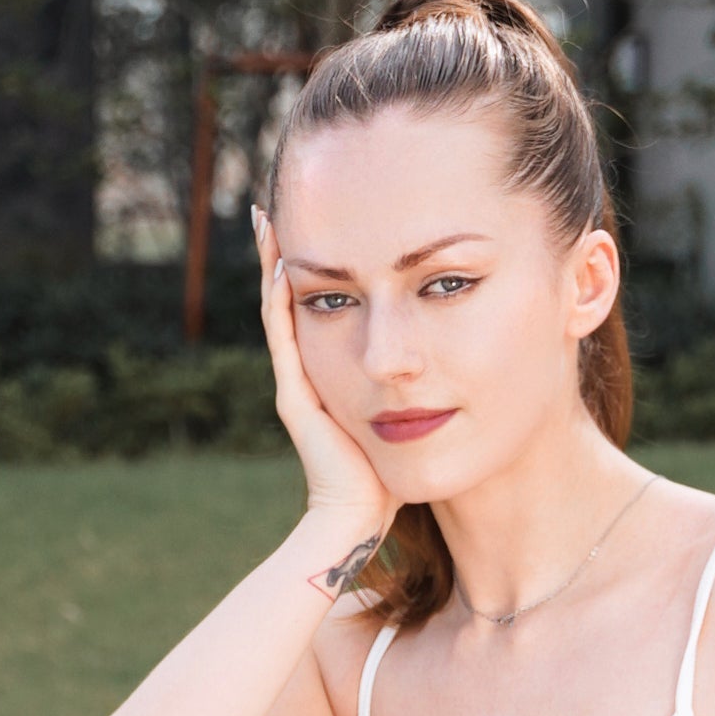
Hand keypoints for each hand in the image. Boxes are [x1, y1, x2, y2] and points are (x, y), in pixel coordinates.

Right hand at [255, 212, 389, 565]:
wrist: (362, 514)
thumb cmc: (392, 471)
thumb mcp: (409, 410)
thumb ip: (418, 382)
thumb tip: (446, 352)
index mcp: (332, 368)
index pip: (323, 302)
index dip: (322, 262)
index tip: (326, 219)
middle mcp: (310, 368)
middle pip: (293, 295)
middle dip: (289, 249)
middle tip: (284, 200)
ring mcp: (298, 380)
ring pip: (281, 307)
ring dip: (274, 262)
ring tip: (267, 218)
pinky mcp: (296, 395)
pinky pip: (285, 336)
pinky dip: (281, 300)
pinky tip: (284, 264)